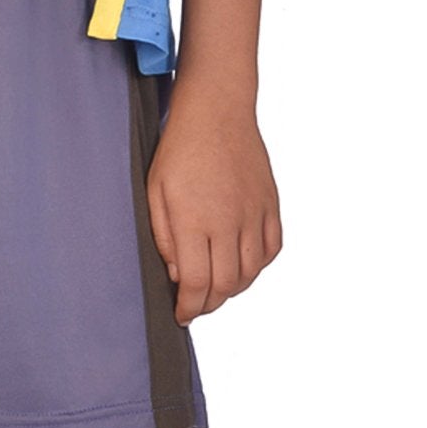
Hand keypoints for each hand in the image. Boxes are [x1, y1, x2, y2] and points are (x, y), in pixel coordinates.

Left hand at [145, 96, 282, 321]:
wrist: (217, 112)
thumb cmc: (179, 150)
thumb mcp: (155, 192)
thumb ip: (164, 238)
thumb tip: (178, 275)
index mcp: (194, 221)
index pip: (197, 283)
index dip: (189, 307)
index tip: (181, 315)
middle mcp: (229, 222)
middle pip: (226, 285)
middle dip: (208, 305)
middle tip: (195, 306)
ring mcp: (254, 214)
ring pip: (251, 273)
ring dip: (233, 290)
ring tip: (215, 289)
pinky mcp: (270, 205)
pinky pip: (271, 250)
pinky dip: (257, 267)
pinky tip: (242, 266)